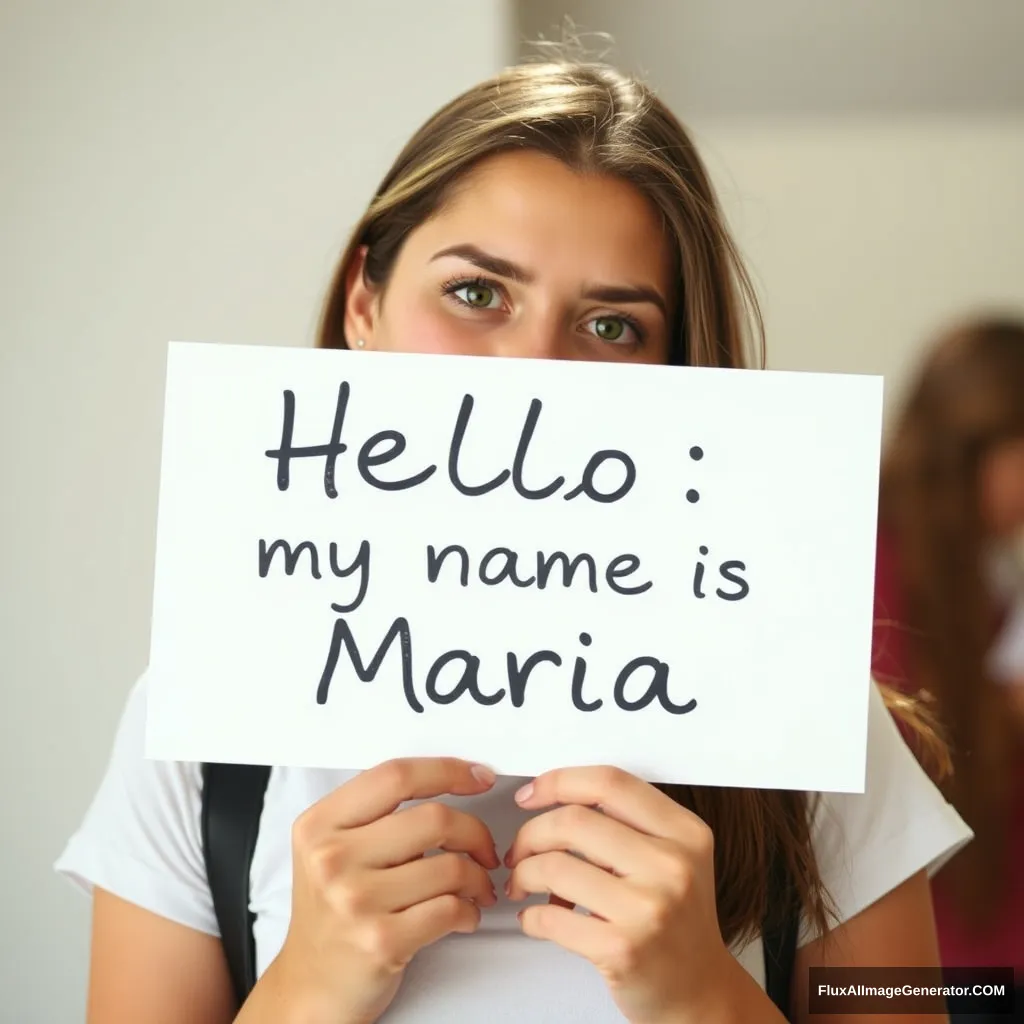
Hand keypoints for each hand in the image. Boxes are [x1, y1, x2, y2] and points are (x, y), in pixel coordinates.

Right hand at [265, 757, 499, 1023]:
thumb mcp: (331, 848)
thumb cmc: (332, 914)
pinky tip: (463, 913)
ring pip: (451, 866)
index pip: (396, 776)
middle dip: (474, 832)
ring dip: (478, 877)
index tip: (477, 776)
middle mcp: (332, 859)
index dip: (447, 771)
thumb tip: (448, 778)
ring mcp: (355, 901)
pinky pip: (451, 909)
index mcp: (320, 824)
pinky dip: (470, 910)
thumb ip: (374, 811)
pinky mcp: (381, 941)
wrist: (312, 986)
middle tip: (483, 847)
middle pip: (434, 818)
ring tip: (476, 886)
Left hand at [504, 766, 731, 1023]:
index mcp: (684, 833)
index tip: (533, 794)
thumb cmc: (678, 922)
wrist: (700, 991)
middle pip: (573, 820)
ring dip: (524, 873)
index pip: (609, 783)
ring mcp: (648, 909)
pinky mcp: (622, 949)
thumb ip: (630, 822)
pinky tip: (535, 918)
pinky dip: (530, 916)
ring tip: (523, 883)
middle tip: (521, 849)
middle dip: (531, 833)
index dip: (559, 782)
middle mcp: (672, 866)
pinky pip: (551, 918)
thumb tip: (557, 797)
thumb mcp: (675, 857)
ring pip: (554, 866)